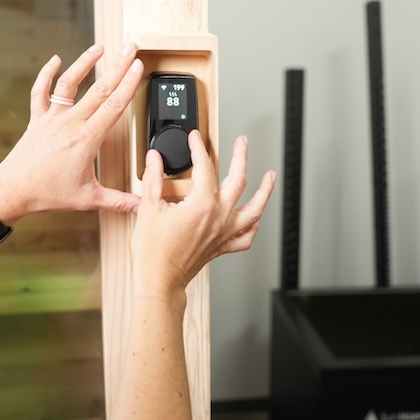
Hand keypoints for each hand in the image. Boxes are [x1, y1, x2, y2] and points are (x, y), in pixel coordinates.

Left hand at [0, 42, 143, 223]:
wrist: (13, 190)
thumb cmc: (47, 194)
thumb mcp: (88, 199)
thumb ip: (118, 200)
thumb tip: (141, 205)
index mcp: (87, 139)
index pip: (114, 106)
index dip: (129, 84)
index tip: (138, 67)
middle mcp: (70, 123)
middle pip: (99, 89)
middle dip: (118, 67)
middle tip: (131, 49)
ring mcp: (52, 119)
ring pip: (71, 84)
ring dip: (85, 63)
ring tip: (100, 48)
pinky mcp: (37, 120)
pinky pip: (41, 92)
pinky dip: (47, 74)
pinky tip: (55, 60)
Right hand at [131, 131, 275, 297]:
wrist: (159, 280)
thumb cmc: (154, 252)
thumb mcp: (149, 208)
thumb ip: (153, 179)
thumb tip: (155, 159)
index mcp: (202, 205)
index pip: (204, 167)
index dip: (199, 148)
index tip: (195, 139)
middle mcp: (218, 217)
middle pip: (238, 180)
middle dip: (241, 157)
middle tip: (242, 143)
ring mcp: (224, 233)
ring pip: (254, 210)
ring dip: (264, 192)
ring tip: (270, 178)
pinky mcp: (222, 247)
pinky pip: (246, 237)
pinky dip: (253, 227)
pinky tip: (255, 220)